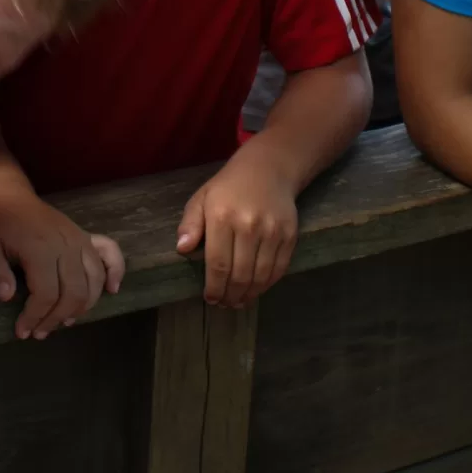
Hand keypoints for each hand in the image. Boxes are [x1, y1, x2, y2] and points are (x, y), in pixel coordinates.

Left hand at [0, 191, 122, 339]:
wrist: (8, 196)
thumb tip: (7, 297)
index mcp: (40, 248)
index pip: (46, 294)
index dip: (35, 317)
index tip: (22, 332)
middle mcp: (66, 245)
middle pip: (73, 293)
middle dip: (56, 319)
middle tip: (39, 332)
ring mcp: (80, 239)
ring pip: (92, 281)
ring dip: (81, 307)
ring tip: (63, 322)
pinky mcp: (87, 236)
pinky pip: (110, 253)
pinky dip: (116, 271)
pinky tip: (112, 290)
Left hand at [175, 149, 298, 308]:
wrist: (269, 168)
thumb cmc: (229, 186)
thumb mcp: (202, 198)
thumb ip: (190, 224)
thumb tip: (182, 249)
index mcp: (222, 217)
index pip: (217, 264)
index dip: (214, 287)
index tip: (210, 299)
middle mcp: (248, 226)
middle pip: (240, 275)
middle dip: (231, 296)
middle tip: (225, 304)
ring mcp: (272, 231)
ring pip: (260, 276)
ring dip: (249, 295)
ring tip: (239, 301)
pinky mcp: (289, 235)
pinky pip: (278, 268)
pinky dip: (267, 284)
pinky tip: (257, 289)